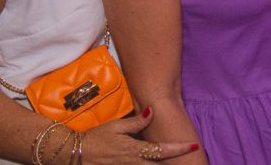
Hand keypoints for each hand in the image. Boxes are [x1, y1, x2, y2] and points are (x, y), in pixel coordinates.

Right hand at [79, 108, 199, 163]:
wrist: (76, 154)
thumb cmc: (97, 138)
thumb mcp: (115, 126)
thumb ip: (136, 122)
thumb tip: (152, 111)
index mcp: (136, 150)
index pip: (163, 150)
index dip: (179, 148)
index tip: (194, 145)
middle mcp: (135, 163)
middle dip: (176, 163)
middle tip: (190, 159)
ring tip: (176, 162)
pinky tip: (156, 163)